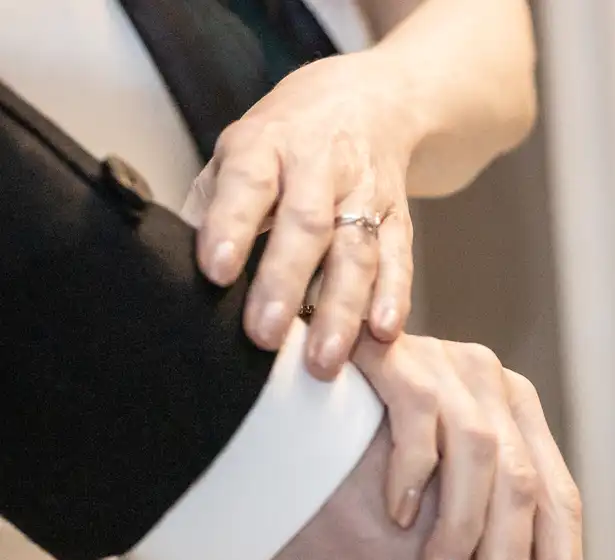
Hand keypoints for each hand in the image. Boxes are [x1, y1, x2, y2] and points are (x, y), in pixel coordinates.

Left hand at [184, 52, 416, 376]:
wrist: (368, 103)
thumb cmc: (285, 142)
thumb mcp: (238, 153)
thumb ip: (211, 205)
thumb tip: (174, 265)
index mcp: (265, 144)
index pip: (248, 182)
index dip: (231, 227)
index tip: (214, 273)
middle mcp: (319, 166)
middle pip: (306, 225)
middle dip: (285, 282)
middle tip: (264, 336)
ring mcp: (364, 193)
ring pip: (355, 252)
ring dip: (341, 309)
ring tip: (323, 360)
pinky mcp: (398, 219)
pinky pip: (398, 261)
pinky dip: (394, 298)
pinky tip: (382, 334)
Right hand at [349, 334, 586, 559]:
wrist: (284, 375)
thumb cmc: (359, 448)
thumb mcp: (438, 476)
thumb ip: (488, 537)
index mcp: (516, 415)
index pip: (558, 500)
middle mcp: (490, 388)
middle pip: (524, 486)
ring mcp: (443, 368)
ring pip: (480, 458)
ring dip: (460, 536)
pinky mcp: (394, 356)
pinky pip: (419, 416)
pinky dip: (415, 472)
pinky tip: (399, 517)